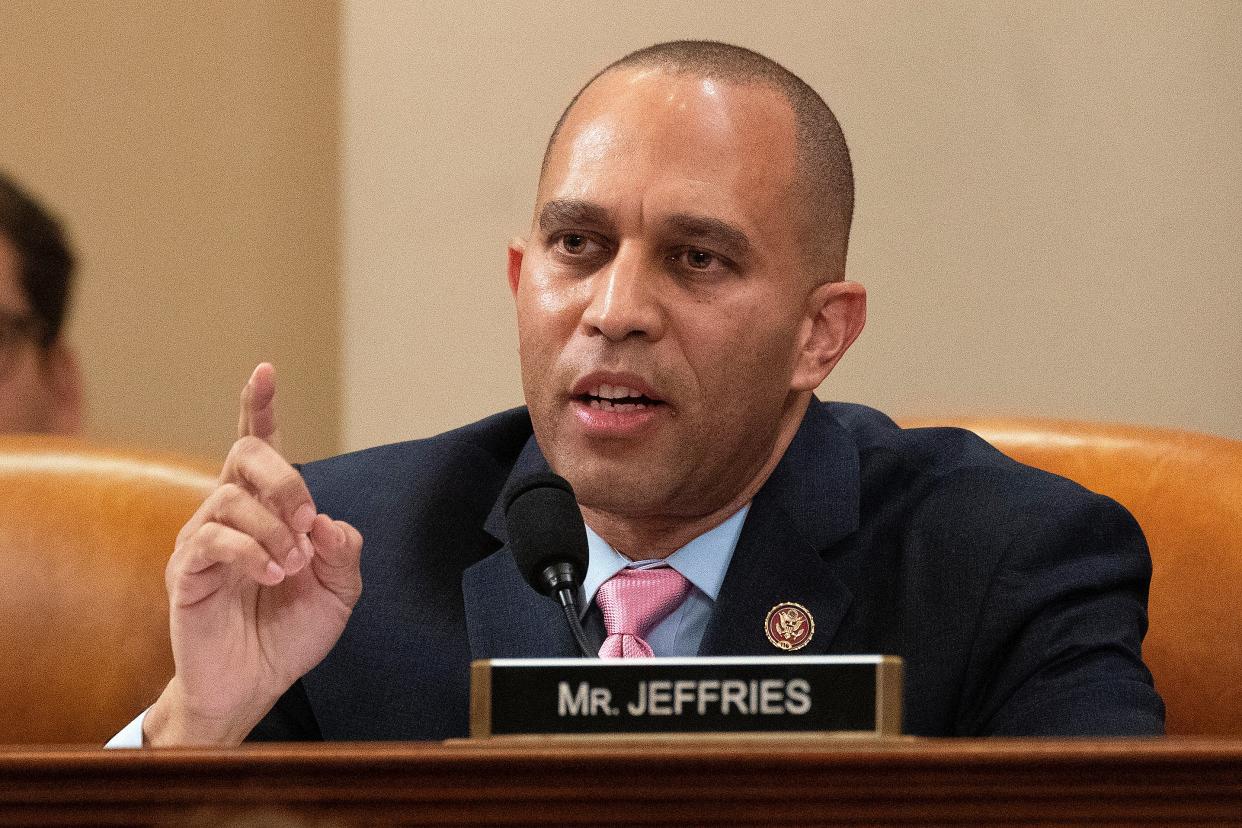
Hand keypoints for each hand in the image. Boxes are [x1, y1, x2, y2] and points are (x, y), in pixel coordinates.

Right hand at [144, 363, 362, 745]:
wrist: (255, 685)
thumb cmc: (290, 633)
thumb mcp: (340, 592)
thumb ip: (344, 551)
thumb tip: (328, 520)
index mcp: (265, 509)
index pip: (258, 445)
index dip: (259, 407)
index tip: (265, 370)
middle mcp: (228, 513)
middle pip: (246, 454)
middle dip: (286, 479)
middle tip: (308, 520)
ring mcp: (203, 540)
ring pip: (231, 498)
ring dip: (275, 529)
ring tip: (293, 567)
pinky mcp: (185, 571)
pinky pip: (213, 539)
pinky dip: (253, 552)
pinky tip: (274, 574)